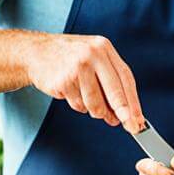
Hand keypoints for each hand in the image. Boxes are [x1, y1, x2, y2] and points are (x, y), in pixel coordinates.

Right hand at [26, 34, 144, 130]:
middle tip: (129, 126)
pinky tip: (72, 93)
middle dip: (123, 113)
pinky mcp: (63, 81)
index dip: (133, 100)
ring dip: (96, 111)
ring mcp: (76, 68)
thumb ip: (109, 81)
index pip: (125, 77)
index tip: (138, 118)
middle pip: (114, 91)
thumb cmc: (68, 57)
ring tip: (90, 103)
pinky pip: (78, 104)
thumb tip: (123, 113)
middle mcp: (92, 55)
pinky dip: (78, 105)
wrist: (35, 52)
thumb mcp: (93, 58)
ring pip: (95, 103)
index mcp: (103, 47)